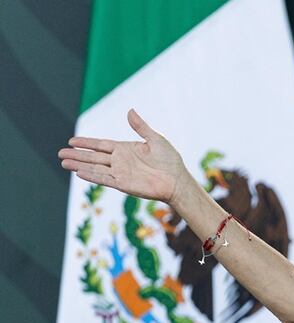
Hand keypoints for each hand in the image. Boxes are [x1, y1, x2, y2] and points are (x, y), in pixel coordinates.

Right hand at [58, 108, 193, 206]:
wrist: (177, 180)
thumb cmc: (170, 160)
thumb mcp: (155, 139)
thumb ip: (140, 127)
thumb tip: (130, 110)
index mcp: (125, 149)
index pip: (100, 145)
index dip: (86, 143)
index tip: (71, 140)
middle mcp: (120, 161)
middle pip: (93, 157)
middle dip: (77, 154)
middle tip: (60, 153)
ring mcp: (121, 173)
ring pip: (95, 168)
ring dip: (79, 165)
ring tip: (63, 162)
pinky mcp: (124, 184)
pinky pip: (105, 179)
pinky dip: (92, 176)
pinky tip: (79, 172)